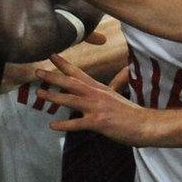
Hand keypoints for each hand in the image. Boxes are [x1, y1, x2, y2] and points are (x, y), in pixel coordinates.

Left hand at [37, 55, 155, 146]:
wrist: (144, 124)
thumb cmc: (130, 113)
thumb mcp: (115, 97)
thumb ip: (103, 93)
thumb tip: (97, 91)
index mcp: (99, 88)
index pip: (78, 73)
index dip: (64, 64)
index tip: (51, 55)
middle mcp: (96, 95)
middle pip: (71, 82)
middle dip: (53, 76)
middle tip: (37, 71)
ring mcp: (97, 108)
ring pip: (71, 100)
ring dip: (54, 96)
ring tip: (39, 94)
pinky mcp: (99, 122)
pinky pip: (78, 123)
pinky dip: (64, 125)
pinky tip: (52, 126)